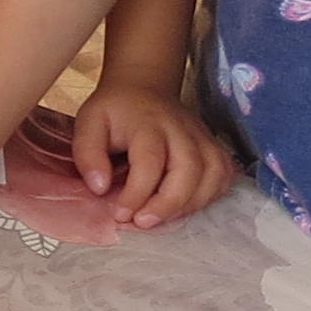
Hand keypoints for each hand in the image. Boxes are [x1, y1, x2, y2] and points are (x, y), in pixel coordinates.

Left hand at [66, 81, 238, 231]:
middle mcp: (181, 130)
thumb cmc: (115, 111)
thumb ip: (88, 154)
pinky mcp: (213, 146)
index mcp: (148, 124)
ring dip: (190, 204)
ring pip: (212, 175)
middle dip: (169, 204)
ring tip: (162, 218)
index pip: (150, 162)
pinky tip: (185, 207)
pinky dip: (209, 196)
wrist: (143, 88)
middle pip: (189, 170)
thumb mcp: (88, 123)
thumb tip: (99, 188)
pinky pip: (223, 175)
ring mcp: (201, 138)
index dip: (137, 193)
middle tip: (143, 223)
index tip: (120, 215)